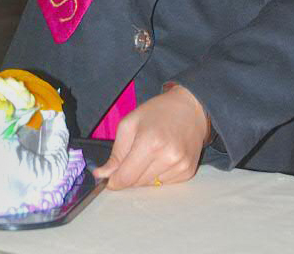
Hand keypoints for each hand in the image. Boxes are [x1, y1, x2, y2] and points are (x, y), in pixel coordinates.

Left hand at [93, 85, 210, 189]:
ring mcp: (180, 166)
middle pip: (137, 183)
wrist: (190, 108)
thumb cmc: (157, 112)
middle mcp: (168, 157)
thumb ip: (116, 152)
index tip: (109, 179)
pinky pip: (164, 184)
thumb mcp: (130, 123)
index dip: (115, 181)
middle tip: (132, 156)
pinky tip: (162, 157)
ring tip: (150, 153)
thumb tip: (102, 175)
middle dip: (129, 175)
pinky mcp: (188, 171)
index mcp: (150, 142)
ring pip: (150, 186)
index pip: (127, 177)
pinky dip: (158, 175)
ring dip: (144, 175)